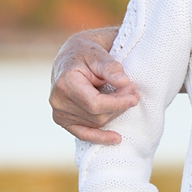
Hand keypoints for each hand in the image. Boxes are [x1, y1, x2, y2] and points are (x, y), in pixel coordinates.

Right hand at [50, 27, 135, 143]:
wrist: (71, 57)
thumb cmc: (86, 53)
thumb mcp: (99, 54)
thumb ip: (111, 68)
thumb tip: (124, 82)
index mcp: (65, 83)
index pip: (95, 104)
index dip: (118, 103)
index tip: (134, 95)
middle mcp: (58, 100)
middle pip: (97, 115)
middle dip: (119, 106)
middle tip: (133, 92)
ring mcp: (59, 112)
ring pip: (96, 123)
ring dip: (114, 113)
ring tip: (126, 98)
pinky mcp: (63, 120)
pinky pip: (82, 134)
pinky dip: (99, 137)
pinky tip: (116, 138)